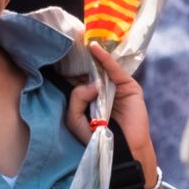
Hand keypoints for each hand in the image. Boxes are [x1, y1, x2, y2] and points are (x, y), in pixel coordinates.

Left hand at [66, 46, 158, 185]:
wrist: (122, 151)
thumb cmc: (97, 138)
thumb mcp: (76, 120)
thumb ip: (76, 98)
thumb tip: (93, 83)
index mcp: (87, 97)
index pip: (77, 76)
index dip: (70, 64)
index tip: (59, 49)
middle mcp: (101, 89)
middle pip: (90, 69)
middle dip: (80, 56)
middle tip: (69, 37)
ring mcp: (115, 87)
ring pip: (102, 67)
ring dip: (92, 54)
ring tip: (80, 38)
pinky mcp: (129, 87)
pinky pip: (115, 70)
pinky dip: (105, 59)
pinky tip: (95, 48)